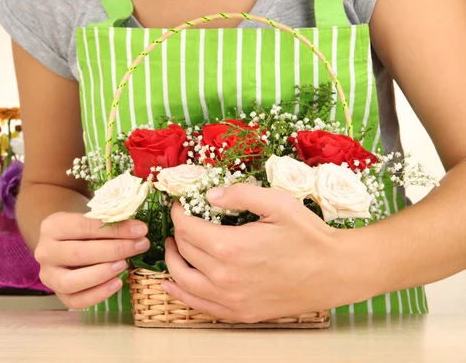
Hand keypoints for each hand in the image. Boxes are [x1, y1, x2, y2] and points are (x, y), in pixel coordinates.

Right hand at [35, 212, 149, 308]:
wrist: (65, 243)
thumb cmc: (83, 229)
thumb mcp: (91, 220)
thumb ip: (109, 224)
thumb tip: (138, 230)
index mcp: (52, 226)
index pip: (85, 227)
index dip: (115, 229)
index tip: (140, 230)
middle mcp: (45, 251)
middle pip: (79, 254)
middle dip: (115, 250)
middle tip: (140, 246)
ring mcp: (48, 275)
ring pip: (71, 281)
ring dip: (102, 274)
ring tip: (125, 265)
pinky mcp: (57, 294)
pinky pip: (76, 301)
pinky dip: (98, 294)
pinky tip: (117, 283)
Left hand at [163, 184, 365, 322]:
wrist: (336, 272)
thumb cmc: (309, 235)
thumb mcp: (277, 203)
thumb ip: (239, 194)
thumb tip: (208, 195)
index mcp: (230, 247)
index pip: (187, 229)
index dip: (178, 214)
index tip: (180, 205)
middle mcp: (224, 277)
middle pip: (184, 252)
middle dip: (176, 234)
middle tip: (180, 222)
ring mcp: (231, 299)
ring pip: (184, 281)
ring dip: (171, 262)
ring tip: (171, 248)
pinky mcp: (240, 313)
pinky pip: (200, 305)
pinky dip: (181, 293)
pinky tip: (172, 284)